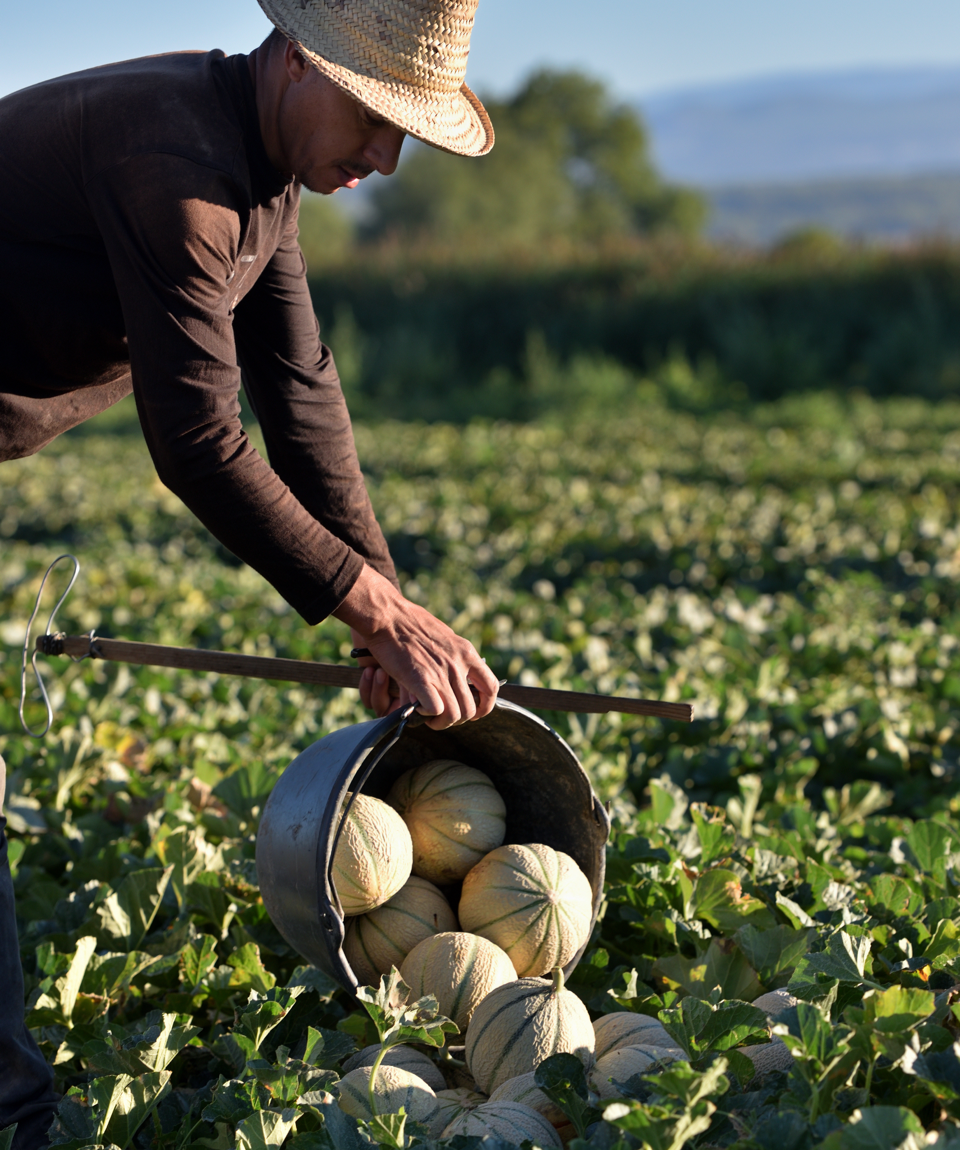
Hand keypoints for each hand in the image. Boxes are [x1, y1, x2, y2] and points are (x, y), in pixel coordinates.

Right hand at [334, 566, 498, 729]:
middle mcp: (458, 664)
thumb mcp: (445, 635)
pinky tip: (417, 708)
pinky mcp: (422, 679)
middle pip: (470, 709)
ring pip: (454, 715)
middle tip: (441, 716)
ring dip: (441, 722)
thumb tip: (460, 670)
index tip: (474, 712)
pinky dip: (427, 715)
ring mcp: (441, 672)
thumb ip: (455, 655)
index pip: (491, 688)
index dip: (485, 707)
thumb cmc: (411, 623)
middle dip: (456, 719)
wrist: (389, 616)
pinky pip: (436, 710)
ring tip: (428, 716)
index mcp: (466, 652)